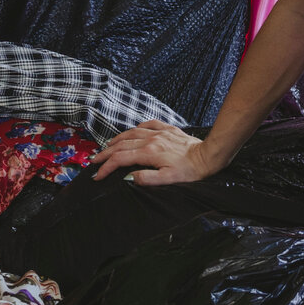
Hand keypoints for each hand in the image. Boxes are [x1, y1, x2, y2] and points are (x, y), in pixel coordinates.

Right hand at [90, 120, 216, 184]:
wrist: (208, 156)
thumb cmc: (190, 170)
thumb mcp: (169, 179)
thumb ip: (147, 178)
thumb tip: (129, 177)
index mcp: (149, 153)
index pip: (120, 159)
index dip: (106, 167)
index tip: (98, 175)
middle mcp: (151, 140)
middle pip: (121, 145)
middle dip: (105, 154)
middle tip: (95, 161)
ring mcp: (159, 133)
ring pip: (131, 133)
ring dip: (117, 140)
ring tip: (107, 147)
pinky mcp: (168, 129)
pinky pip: (148, 125)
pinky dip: (136, 128)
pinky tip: (133, 131)